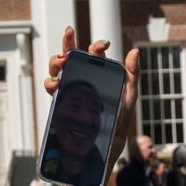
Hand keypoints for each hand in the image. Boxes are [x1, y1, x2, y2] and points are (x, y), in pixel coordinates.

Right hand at [44, 26, 140, 150]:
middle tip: (70, 40)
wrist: (106, 144)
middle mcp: (83, 78)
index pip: (95, 54)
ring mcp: (71, 88)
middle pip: (71, 56)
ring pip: (58, 68)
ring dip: (56, 61)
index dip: (96, 45)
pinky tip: (56, 82)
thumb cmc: (120, 119)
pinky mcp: (62, 101)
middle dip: (68, 44)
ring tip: (62, 61)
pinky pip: (52, 88)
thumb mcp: (128, 95)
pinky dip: (50, 82)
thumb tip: (135, 51)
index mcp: (100, 73)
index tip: (103, 45)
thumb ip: (132, 74)